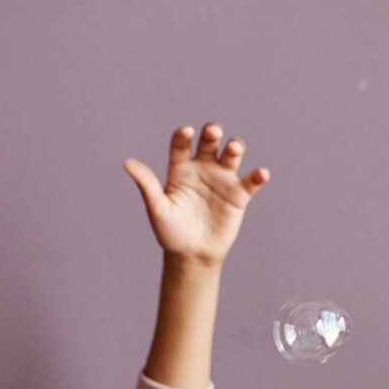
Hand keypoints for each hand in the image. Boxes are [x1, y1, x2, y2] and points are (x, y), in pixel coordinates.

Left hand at [124, 123, 268, 265]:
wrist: (191, 255)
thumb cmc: (170, 232)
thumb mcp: (157, 208)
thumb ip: (146, 184)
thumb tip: (127, 162)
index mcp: (180, 169)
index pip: (181, 145)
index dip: (183, 136)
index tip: (186, 133)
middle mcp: (202, 168)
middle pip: (210, 142)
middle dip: (212, 133)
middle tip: (212, 132)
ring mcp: (222, 179)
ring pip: (231, 154)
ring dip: (235, 146)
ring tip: (233, 148)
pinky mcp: (239, 194)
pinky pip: (251, 181)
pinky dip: (258, 175)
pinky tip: (261, 174)